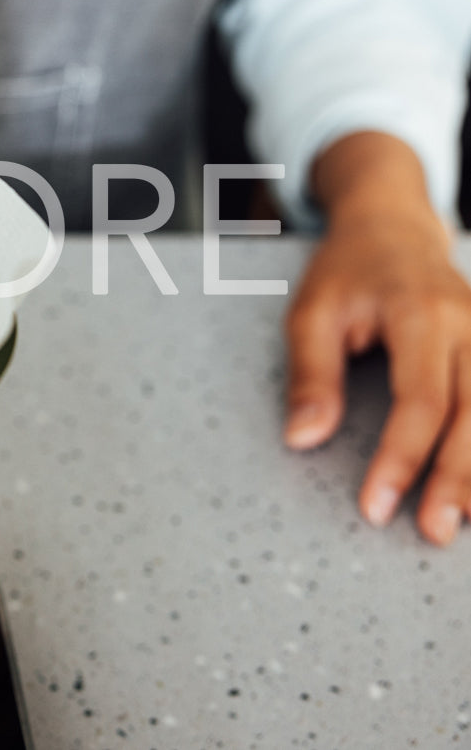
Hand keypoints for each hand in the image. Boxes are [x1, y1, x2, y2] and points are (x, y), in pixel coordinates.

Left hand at [285, 132, 470, 545]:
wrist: (392, 225)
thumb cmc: (347, 271)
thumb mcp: (311, 313)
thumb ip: (311, 375)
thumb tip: (303, 439)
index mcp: (422, 315)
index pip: (421, 401)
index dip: (401, 458)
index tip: (376, 505)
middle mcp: (470, 326)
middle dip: (455, 480)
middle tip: (432, 532)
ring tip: (459, 520)